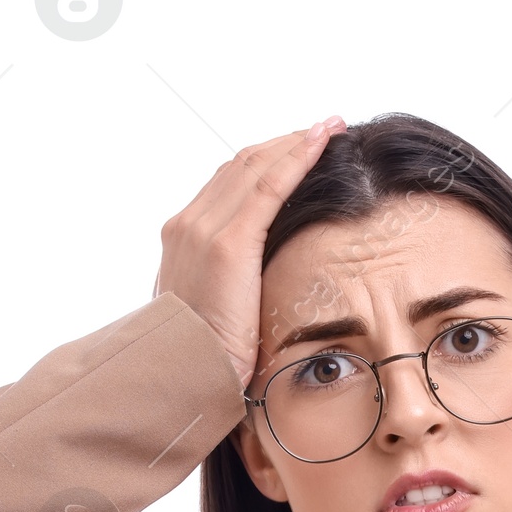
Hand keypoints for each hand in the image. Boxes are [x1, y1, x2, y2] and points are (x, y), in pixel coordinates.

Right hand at [153, 117, 347, 390]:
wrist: (180, 382)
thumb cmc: (200, 365)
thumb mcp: (209, 320)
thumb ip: (225, 294)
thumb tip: (250, 300)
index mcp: (182, 242)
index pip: (226, 187)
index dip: (264, 165)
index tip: (296, 154)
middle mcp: (187, 227)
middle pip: (240, 168)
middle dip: (283, 146)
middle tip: (323, 131)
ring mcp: (203, 231)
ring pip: (255, 167)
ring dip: (295, 143)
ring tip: (330, 129)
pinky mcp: (228, 244)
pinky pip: (269, 186)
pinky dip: (298, 157)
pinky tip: (323, 140)